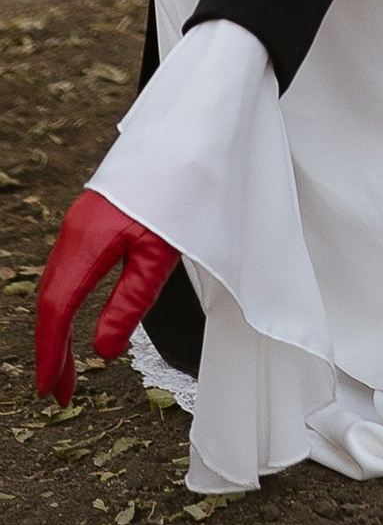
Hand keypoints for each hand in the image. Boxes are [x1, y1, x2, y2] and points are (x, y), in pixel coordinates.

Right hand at [33, 191, 174, 407]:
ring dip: (55, 329)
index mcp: (87, 242)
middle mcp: (74, 232)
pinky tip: (72, 321)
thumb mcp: (161, 255)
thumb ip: (129, 303)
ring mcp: (79, 223)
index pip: (57, 310)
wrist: (190, 132)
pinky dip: (64, 302)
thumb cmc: (183, 188)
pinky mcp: (90, 218)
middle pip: (50, 301)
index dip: (52, 354)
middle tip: (59, 392)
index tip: (52, 391)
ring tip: (66, 369)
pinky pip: (66, 269)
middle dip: (51, 350)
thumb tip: (103, 352)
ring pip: (55, 285)